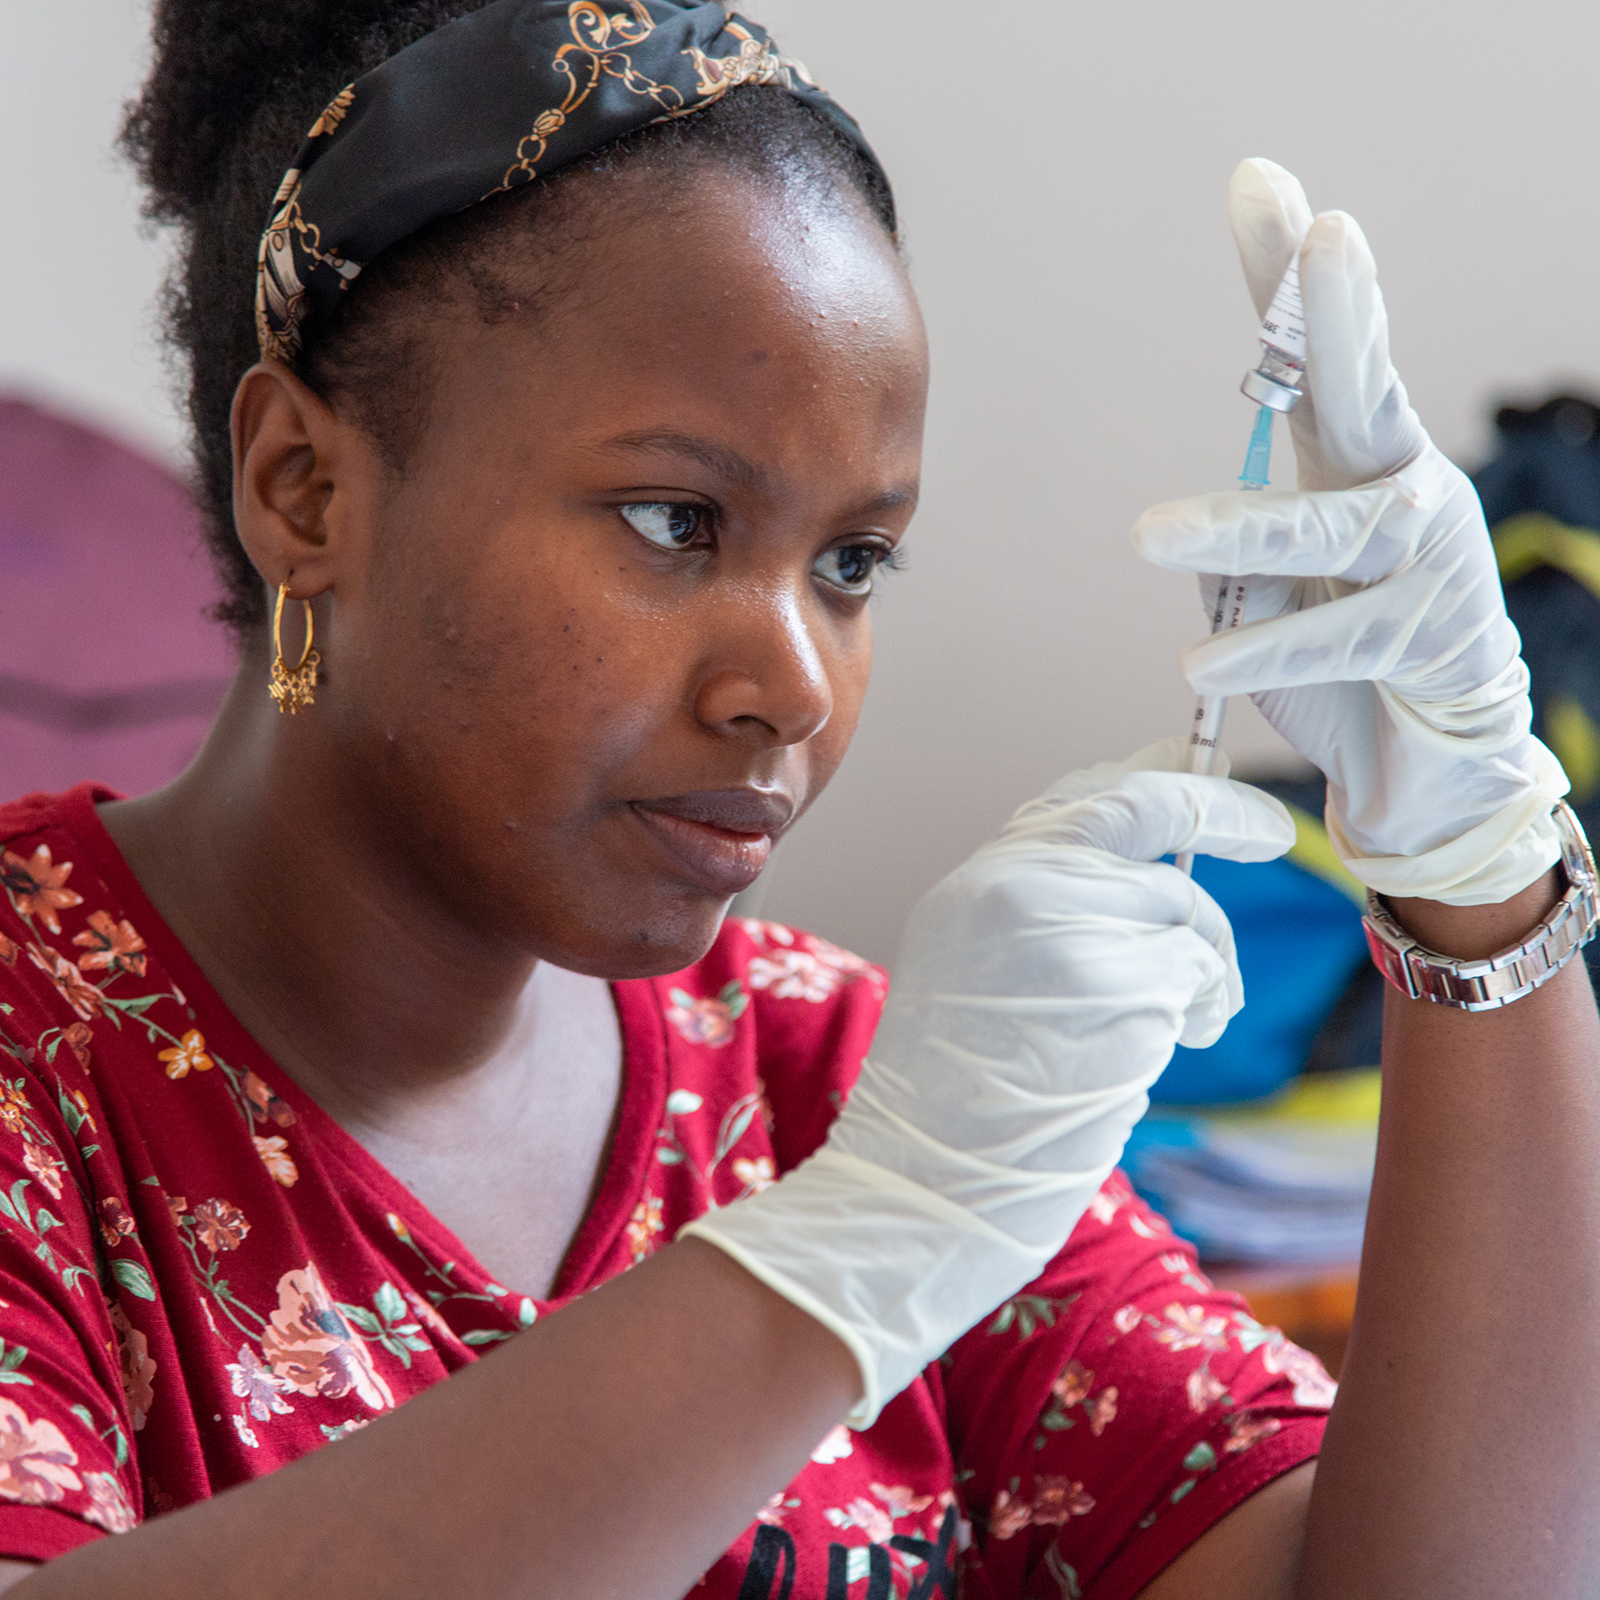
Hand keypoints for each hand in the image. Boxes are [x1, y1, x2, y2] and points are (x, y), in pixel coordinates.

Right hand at [682, 740, 1291, 1423]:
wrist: (928, 1181)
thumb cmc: (958, 1101)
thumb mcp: (978, 969)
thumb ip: (1049, 912)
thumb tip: (1147, 871)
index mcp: (978, 884)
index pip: (1082, 796)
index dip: (1157, 774)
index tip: (1202, 761)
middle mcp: (1017, 886)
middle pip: (1148, 822)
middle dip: (1224, 816)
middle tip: (1272, 834)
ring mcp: (1067, 929)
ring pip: (1183, 909)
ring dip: (1205, 968)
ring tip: (1191, 1022)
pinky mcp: (1117, 985)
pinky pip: (1194, 973)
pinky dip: (1203, 1009)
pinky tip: (1175, 1047)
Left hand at [1133, 159, 1566, 904]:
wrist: (1417, 764)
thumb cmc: (1335, 665)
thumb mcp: (1267, 597)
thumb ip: (1242, 555)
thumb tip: (1206, 542)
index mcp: (1346, 462)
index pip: (1310, 358)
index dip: (1285, 276)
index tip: (1260, 185)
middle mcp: (1396, 486)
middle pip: (1365, 387)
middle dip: (1342, 311)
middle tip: (1327, 237)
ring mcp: (1427, 554)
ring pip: (1326, 528)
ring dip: (1236, 531)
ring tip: (1148, 538)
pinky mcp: (1433, 632)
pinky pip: (1331, 634)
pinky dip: (1262, 649)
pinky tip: (1202, 659)